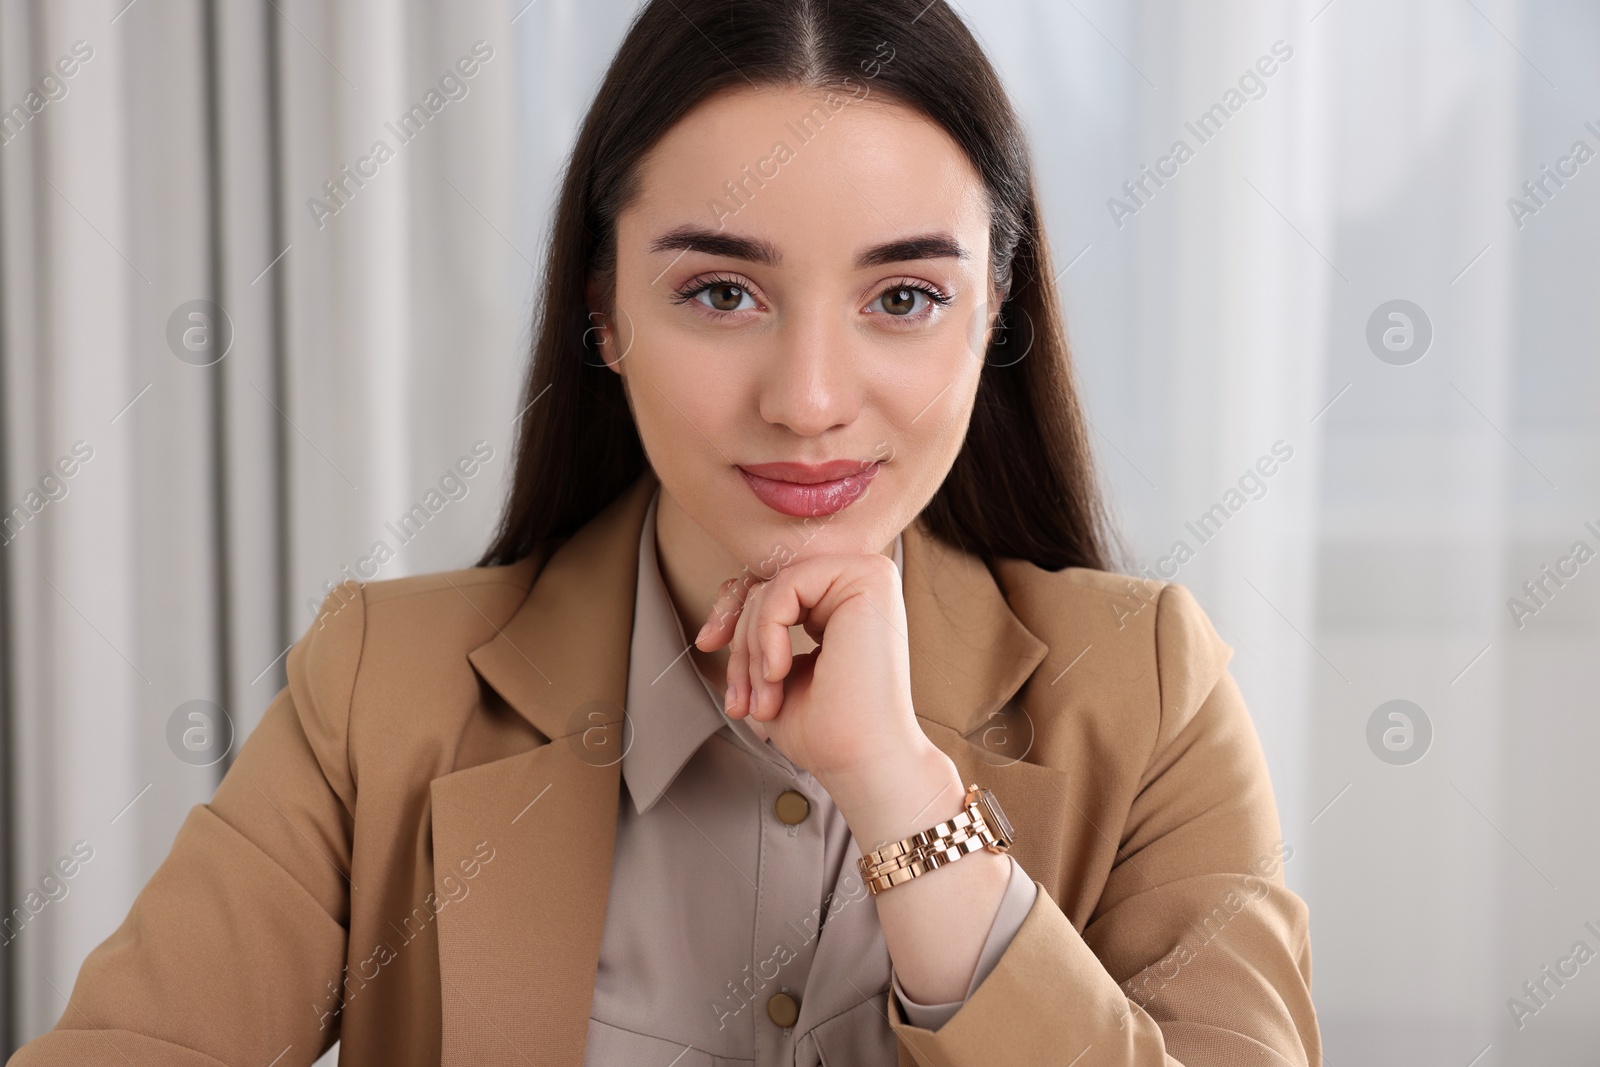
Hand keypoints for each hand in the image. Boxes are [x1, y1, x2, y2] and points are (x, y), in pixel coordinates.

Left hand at [693, 551, 936, 796]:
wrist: (860, 760)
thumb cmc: (826, 729)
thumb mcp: (775, 668)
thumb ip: (760, 629)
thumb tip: (727, 597)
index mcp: (843, 603)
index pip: (771, 588)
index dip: (732, 616)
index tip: (709, 646)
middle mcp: (859, 583)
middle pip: (768, 589)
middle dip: (742, 646)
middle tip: (744, 701)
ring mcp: (867, 576)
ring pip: (772, 589)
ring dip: (753, 650)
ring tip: (765, 699)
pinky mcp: (867, 579)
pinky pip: (785, 586)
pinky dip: (766, 633)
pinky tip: (779, 672)